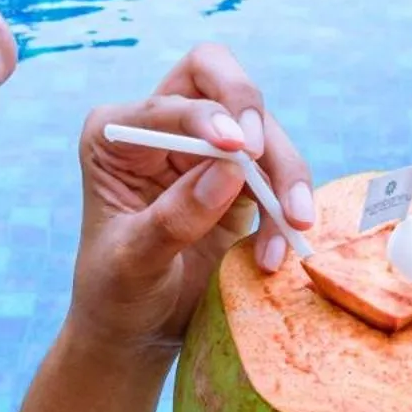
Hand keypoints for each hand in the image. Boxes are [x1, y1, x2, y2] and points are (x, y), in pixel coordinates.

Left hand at [68, 43, 313, 357]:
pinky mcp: (239, 180)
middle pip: (218, 79)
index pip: (171, 102)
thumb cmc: (117, 293)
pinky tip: (275, 254)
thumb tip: (230, 171)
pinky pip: (278, 173)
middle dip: (248, 108)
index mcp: (116, 134)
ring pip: (260, 128)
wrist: (136, 331)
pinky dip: (288, 206)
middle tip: (261, 153)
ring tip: (295, 227)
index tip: (237, 149)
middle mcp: (161, 129)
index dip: (207, 117)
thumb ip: (175, 217)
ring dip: (284, 173)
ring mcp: (203, 151)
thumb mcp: (134, 262)